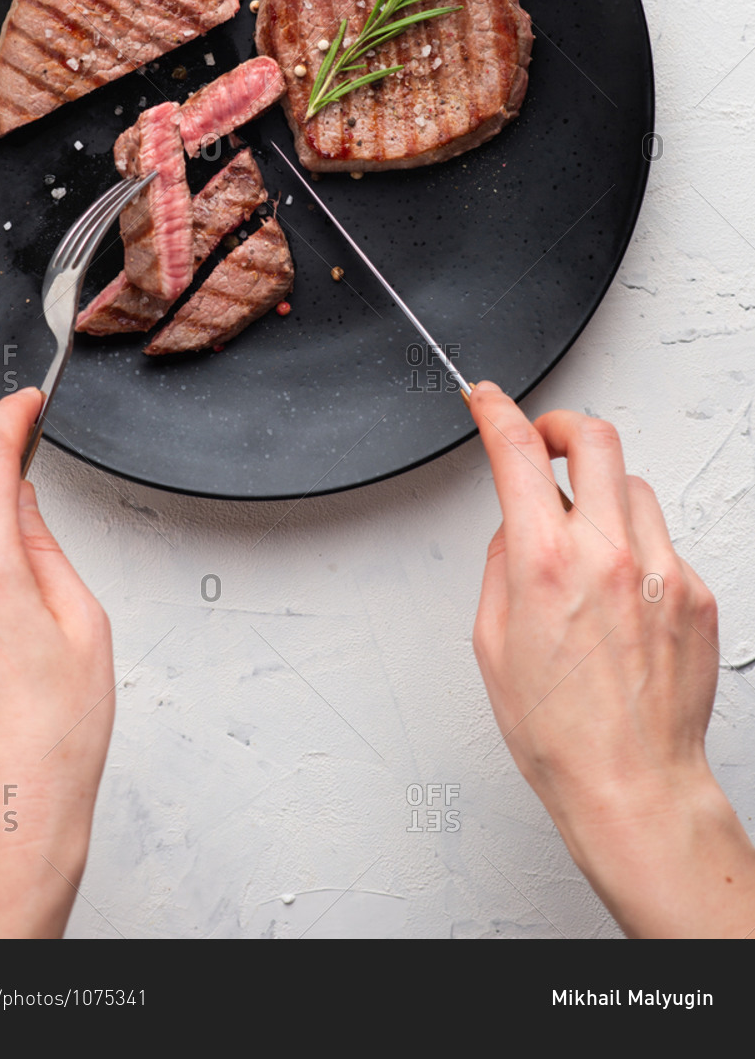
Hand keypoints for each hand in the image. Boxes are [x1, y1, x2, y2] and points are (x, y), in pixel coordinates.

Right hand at [469, 380, 754, 938]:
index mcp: (547, 563)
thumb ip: (503, 566)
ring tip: (587, 540)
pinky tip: (622, 597)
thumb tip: (518, 527)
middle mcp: (609, 555)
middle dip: (563, 426)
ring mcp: (662, 571)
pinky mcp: (697, 595)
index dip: (497, 411)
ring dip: (604, 495)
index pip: (519, 452)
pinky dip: (637, 549)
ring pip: (634, 486)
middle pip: (596, 437)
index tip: (487, 400)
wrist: (633, 783)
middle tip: (548, 441)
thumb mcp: (493, 642)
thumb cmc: (560, 732)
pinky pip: (663, 541)